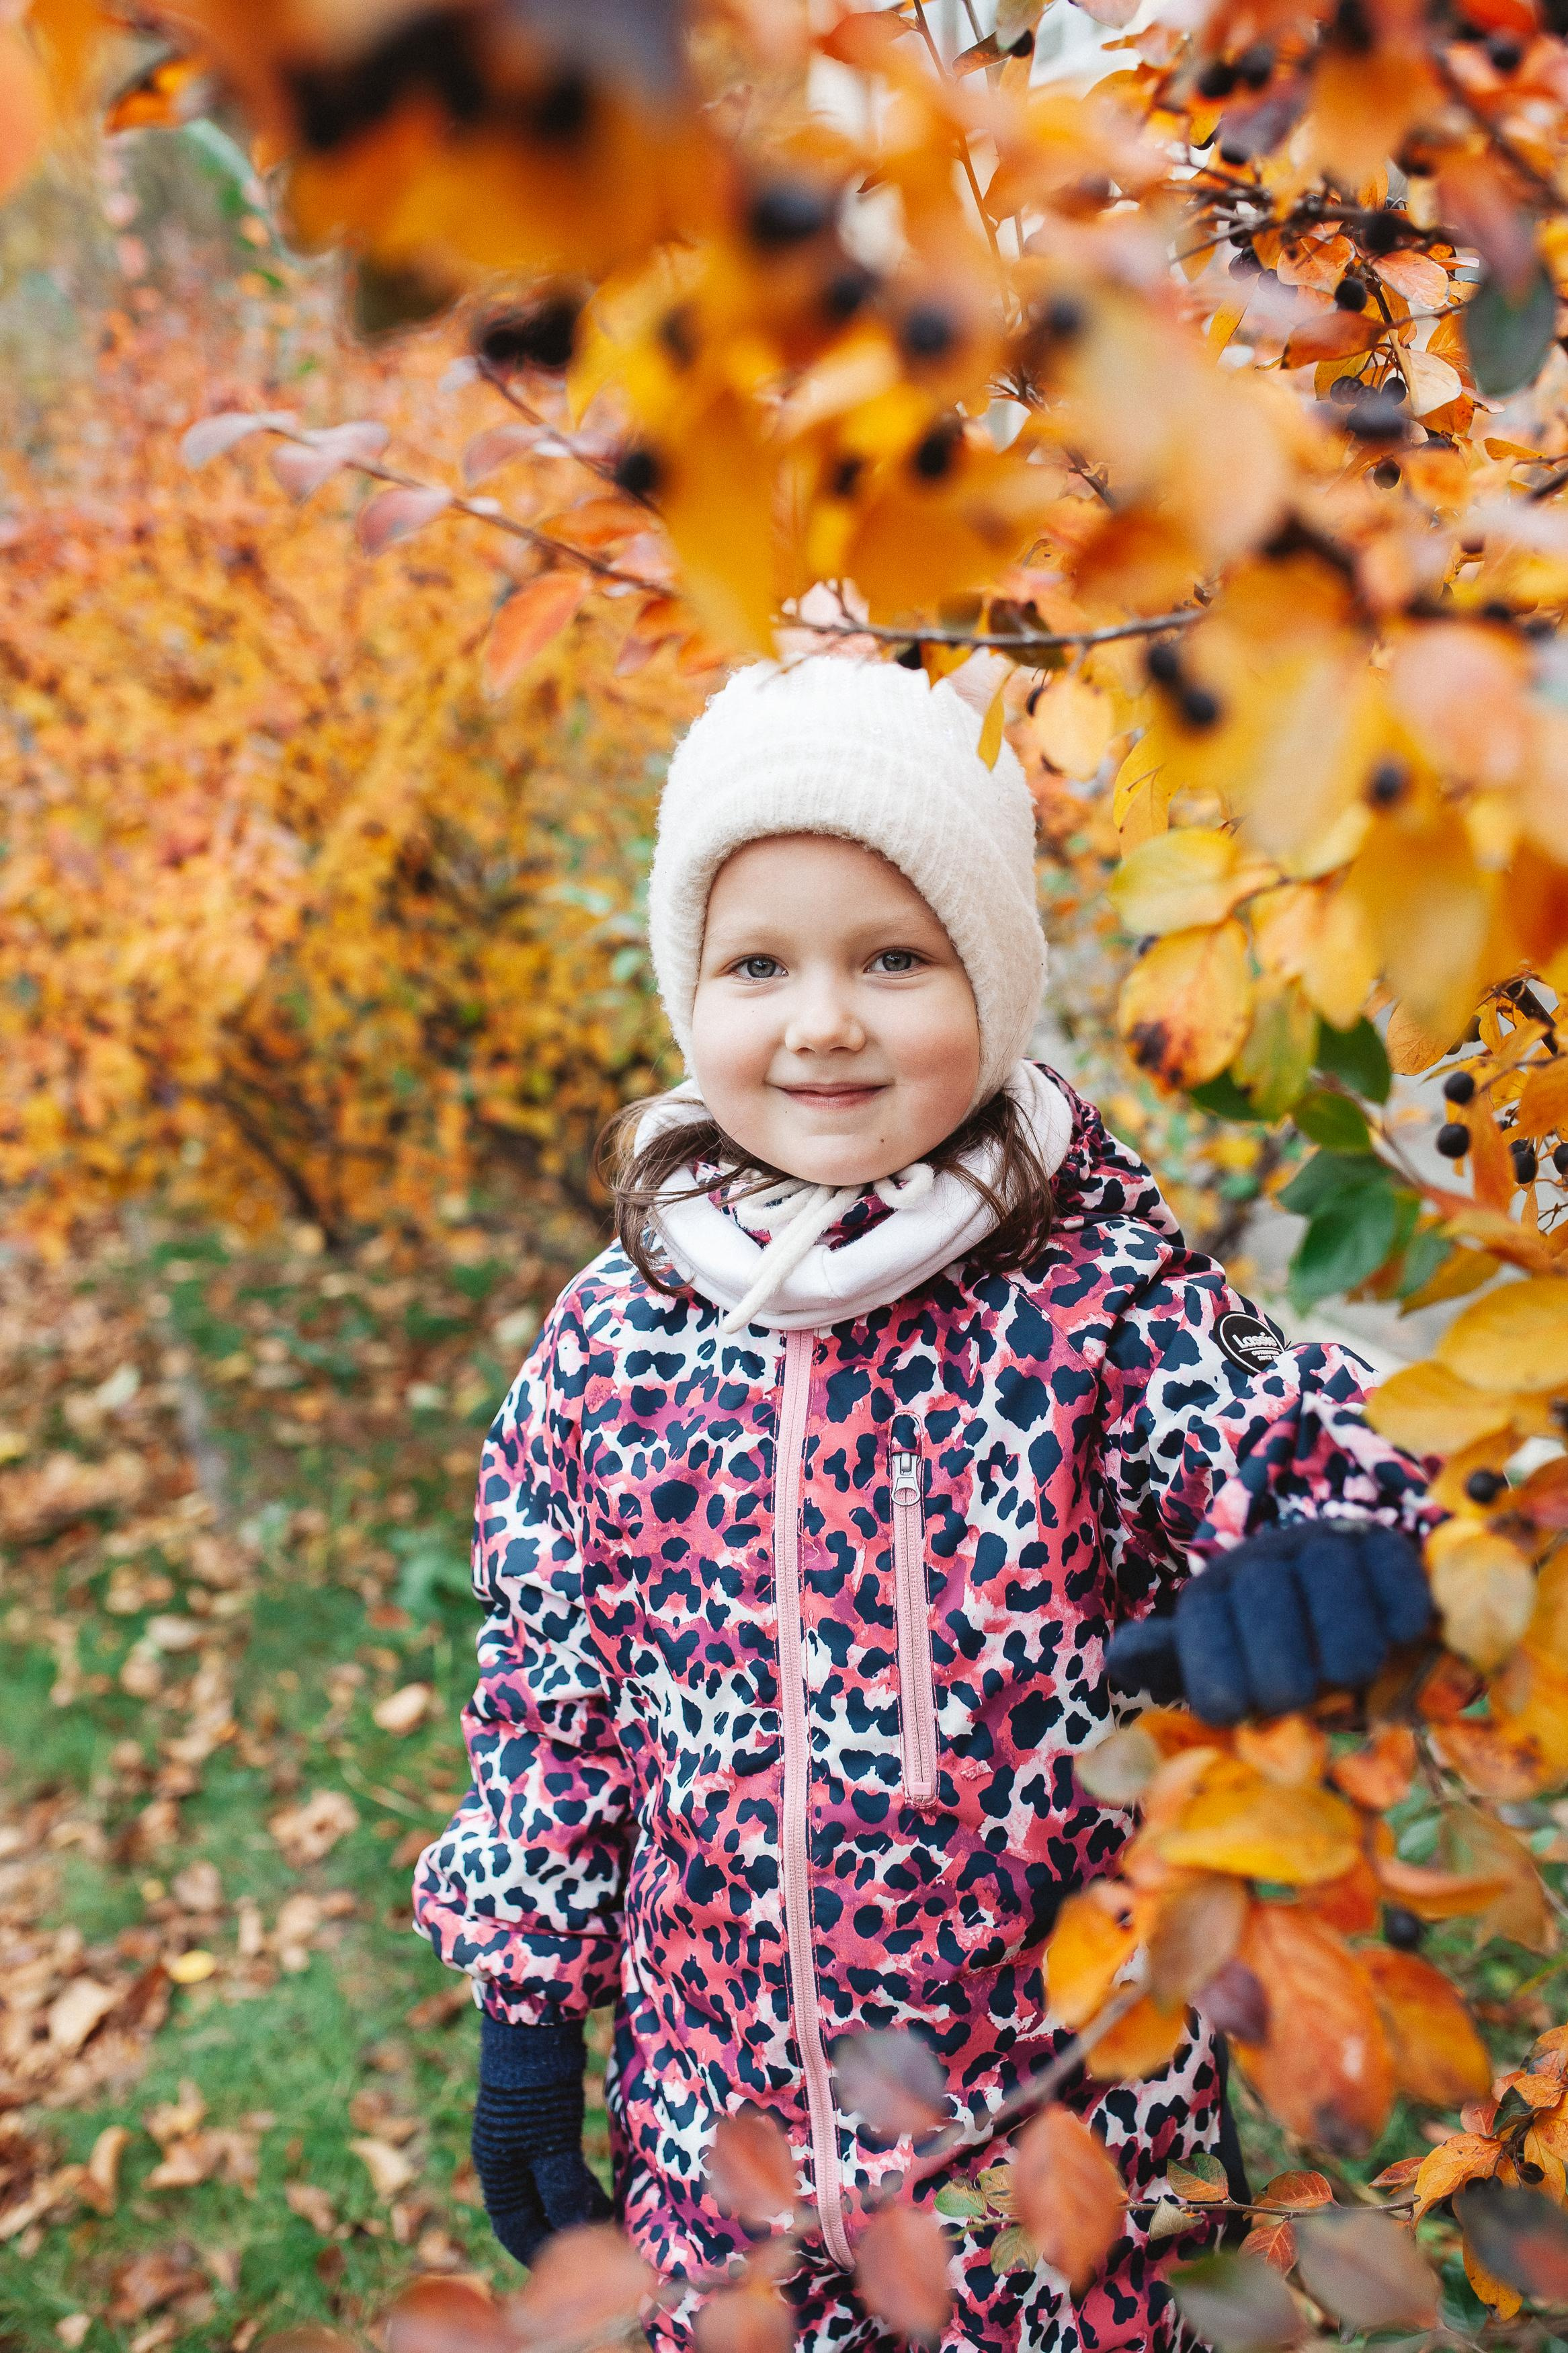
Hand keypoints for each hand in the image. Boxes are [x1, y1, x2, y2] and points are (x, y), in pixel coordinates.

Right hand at [471, 2015, 612, 2266]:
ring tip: (609, 2221)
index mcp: (497, 2172)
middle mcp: (503, 2162)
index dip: (544, 2255)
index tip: (578, 2272)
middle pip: (532, 2214)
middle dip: (564, 2235)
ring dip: (573, 2210)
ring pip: (546, 2191)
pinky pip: (554, 2170)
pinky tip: (600, 2190)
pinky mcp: (538, 2124)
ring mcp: (519, 2142)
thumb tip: (577, 2235)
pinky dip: (575, 2185)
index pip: (516, 2232)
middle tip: (601, 2249)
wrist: (532, 2023)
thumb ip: (562, 2190)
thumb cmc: (538, 2086)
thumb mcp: (551, 2143)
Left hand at [1106, 1521, 1431, 1727]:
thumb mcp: (1214, 1658)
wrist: (1341, 1596)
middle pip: (1274, 1632)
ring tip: (1348, 1675)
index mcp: (1210, 1594)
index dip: (1227, 1691)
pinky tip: (1396, 1639)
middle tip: (1303, 1696)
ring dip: (1349, 1659)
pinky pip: (1397, 1587)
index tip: (1245, 1711)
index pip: (1209, 1648)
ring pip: (1341, 1614)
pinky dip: (1401, 1623)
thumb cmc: (1271, 1650)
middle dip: (1288, 1680)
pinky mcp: (1386, 1547)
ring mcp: (1326, 1546)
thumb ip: (1171, 1665)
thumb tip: (1120, 1660)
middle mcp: (1262, 1559)